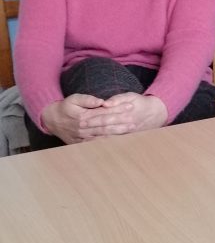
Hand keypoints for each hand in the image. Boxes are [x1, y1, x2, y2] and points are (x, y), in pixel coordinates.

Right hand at [41, 92, 167, 143]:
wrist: (52, 120)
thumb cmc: (65, 107)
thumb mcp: (73, 99)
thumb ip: (87, 99)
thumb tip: (101, 101)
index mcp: (83, 116)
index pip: (104, 112)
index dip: (118, 110)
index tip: (130, 107)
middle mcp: (84, 128)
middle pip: (106, 125)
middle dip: (121, 122)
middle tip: (134, 120)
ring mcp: (83, 137)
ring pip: (103, 135)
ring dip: (118, 133)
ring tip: (131, 130)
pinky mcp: (82, 143)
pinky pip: (97, 144)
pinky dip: (108, 143)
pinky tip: (118, 141)